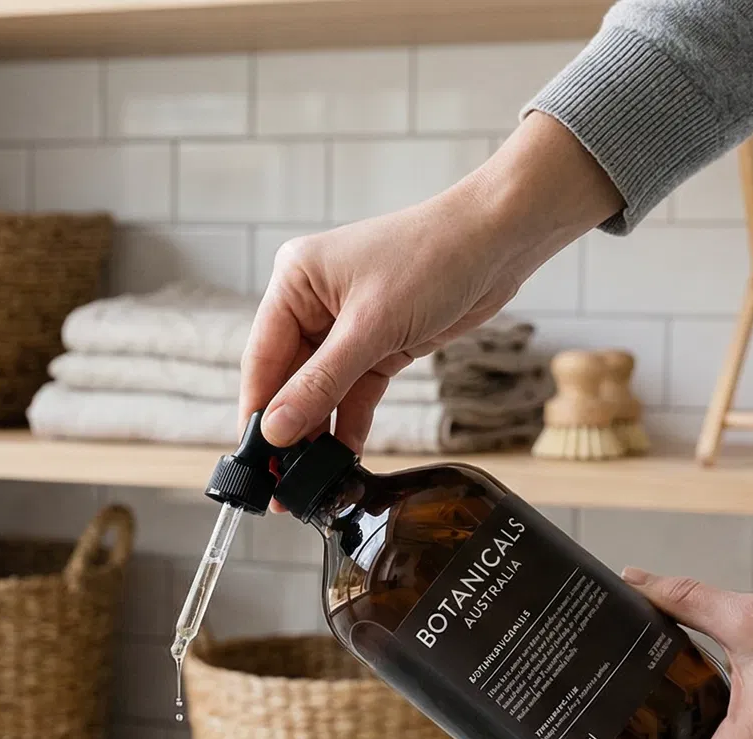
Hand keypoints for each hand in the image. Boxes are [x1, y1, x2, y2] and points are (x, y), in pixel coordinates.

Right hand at [240, 111, 621, 451]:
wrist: (497, 241)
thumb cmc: (432, 258)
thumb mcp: (371, 328)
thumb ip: (321, 383)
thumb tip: (276, 431)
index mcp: (294, 283)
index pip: (261, 359)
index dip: (257, 413)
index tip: (255, 462)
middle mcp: (311, 303)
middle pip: (287, 380)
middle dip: (288, 431)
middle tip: (281, 484)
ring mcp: (344, 326)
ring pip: (320, 392)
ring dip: (318, 434)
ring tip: (312, 481)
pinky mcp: (377, 343)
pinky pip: (352, 392)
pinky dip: (349, 423)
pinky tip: (344, 459)